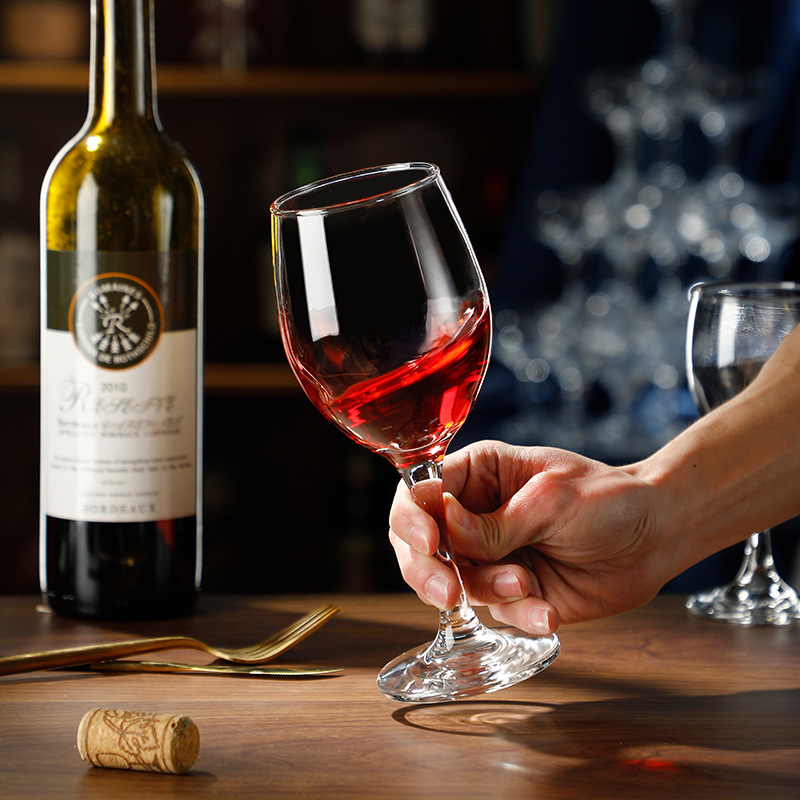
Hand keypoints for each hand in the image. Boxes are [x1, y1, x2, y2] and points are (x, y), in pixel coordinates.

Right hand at [389, 441, 672, 634]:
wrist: (654, 538)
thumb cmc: (607, 499)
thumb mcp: (551, 500)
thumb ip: (496, 522)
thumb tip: (445, 528)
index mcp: (478, 474)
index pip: (421, 492)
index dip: (412, 518)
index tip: (428, 542)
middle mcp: (474, 515)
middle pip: (420, 545)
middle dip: (428, 572)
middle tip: (447, 593)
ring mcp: (490, 556)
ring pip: (454, 583)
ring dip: (488, 590)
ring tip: (528, 584)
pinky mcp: (512, 592)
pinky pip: (495, 613)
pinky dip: (520, 615)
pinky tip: (548, 611)